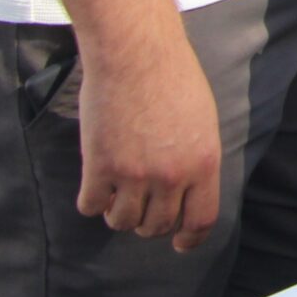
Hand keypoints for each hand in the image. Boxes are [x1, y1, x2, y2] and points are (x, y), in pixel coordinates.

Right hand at [75, 35, 222, 251]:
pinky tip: (95, 183)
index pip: (201, 219)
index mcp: (204, 161)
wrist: (136, 52)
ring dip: (118, 214)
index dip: (189, 239)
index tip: (178, 244)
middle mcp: (172, 174)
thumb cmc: (173, 77)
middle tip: (140, 208)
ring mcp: (134, 173)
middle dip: (148, 224)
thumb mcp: (202, 120)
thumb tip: (185, 191)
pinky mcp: (99, 166)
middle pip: (157, 226)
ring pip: (122, 221)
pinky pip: (91, 206)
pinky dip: (92, 200)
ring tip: (117, 194)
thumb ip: (196, 158)